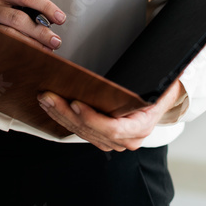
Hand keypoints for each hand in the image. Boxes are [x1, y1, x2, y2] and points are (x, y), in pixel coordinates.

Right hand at [0, 0, 65, 50]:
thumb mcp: (5, 4)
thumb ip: (25, 9)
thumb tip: (50, 23)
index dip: (46, 6)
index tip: (60, 18)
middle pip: (17, 18)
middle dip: (40, 31)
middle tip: (55, 41)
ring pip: (9, 35)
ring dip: (31, 44)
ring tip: (46, 50)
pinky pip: (1, 46)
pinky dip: (18, 51)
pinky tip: (30, 56)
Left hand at [37, 78, 185, 151]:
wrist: (159, 101)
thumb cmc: (157, 89)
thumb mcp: (158, 84)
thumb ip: (149, 82)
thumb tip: (140, 63)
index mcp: (140, 127)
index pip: (112, 128)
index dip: (91, 118)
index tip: (75, 103)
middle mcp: (126, 139)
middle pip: (90, 130)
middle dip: (66, 113)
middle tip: (48, 96)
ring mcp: (113, 141)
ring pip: (81, 132)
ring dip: (60, 115)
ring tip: (45, 99)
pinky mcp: (102, 138)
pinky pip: (80, 131)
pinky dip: (64, 118)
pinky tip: (52, 107)